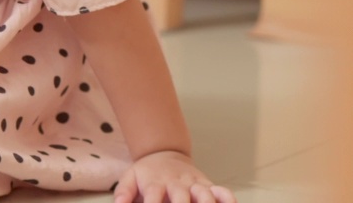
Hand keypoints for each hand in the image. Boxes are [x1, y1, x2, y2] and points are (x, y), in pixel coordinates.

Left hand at [112, 150, 235, 202]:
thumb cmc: (146, 175)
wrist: (164, 154)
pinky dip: (228, 198)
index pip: (153, 195)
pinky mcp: (208, 184)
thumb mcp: (130, 178)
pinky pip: (222, 191)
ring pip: (204, 194)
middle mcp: (176, 183)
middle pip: (180, 196)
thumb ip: (124, 192)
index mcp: (155, 183)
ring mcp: (194, 184)